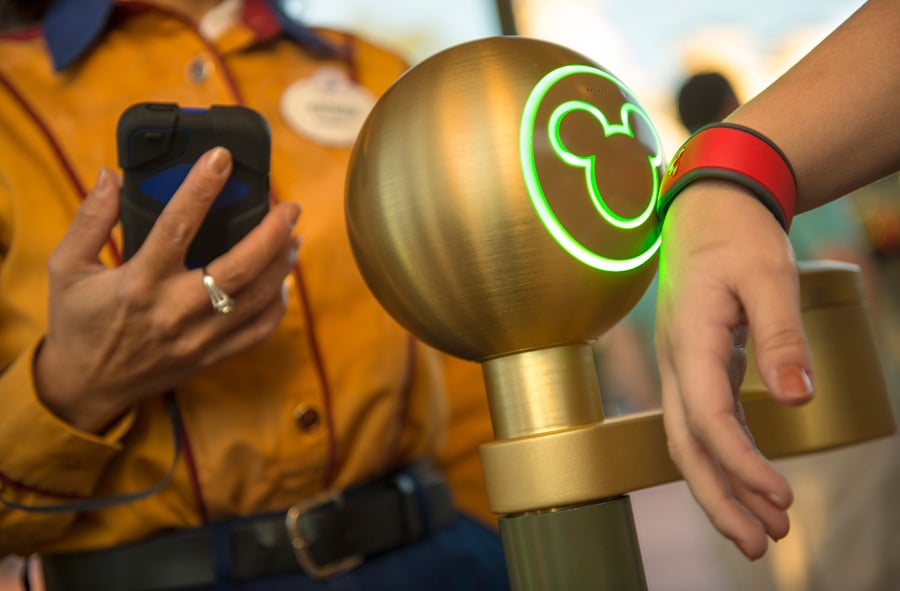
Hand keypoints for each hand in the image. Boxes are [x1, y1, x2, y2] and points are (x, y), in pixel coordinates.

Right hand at [35, 147, 300, 432]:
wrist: (85, 388)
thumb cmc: (78, 321)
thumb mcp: (66, 267)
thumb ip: (90, 219)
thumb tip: (111, 175)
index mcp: (137, 284)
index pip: (176, 228)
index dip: (201, 189)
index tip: (222, 158)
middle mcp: (173, 312)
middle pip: (238, 269)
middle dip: (271, 234)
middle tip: (291, 207)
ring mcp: (198, 339)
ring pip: (257, 299)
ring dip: (282, 265)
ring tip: (293, 236)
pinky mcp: (211, 357)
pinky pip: (259, 331)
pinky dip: (277, 305)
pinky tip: (282, 281)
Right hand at [654, 180, 814, 558]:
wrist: (705, 208)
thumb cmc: (736, 236)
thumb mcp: (768, 276)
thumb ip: (781, 336)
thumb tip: (796, 399)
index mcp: (689, 342)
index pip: (707, 418)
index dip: (742, 464)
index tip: (782, 498)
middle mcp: (675, 362)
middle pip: (685, 446)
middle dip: (719, 499)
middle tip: (761, 545)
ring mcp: (680, 366)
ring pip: (689, 441)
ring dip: (721, 487)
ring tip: (762, 530)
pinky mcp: (694, 366)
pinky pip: (702, 423)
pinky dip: (725, 458)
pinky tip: (751, 480)